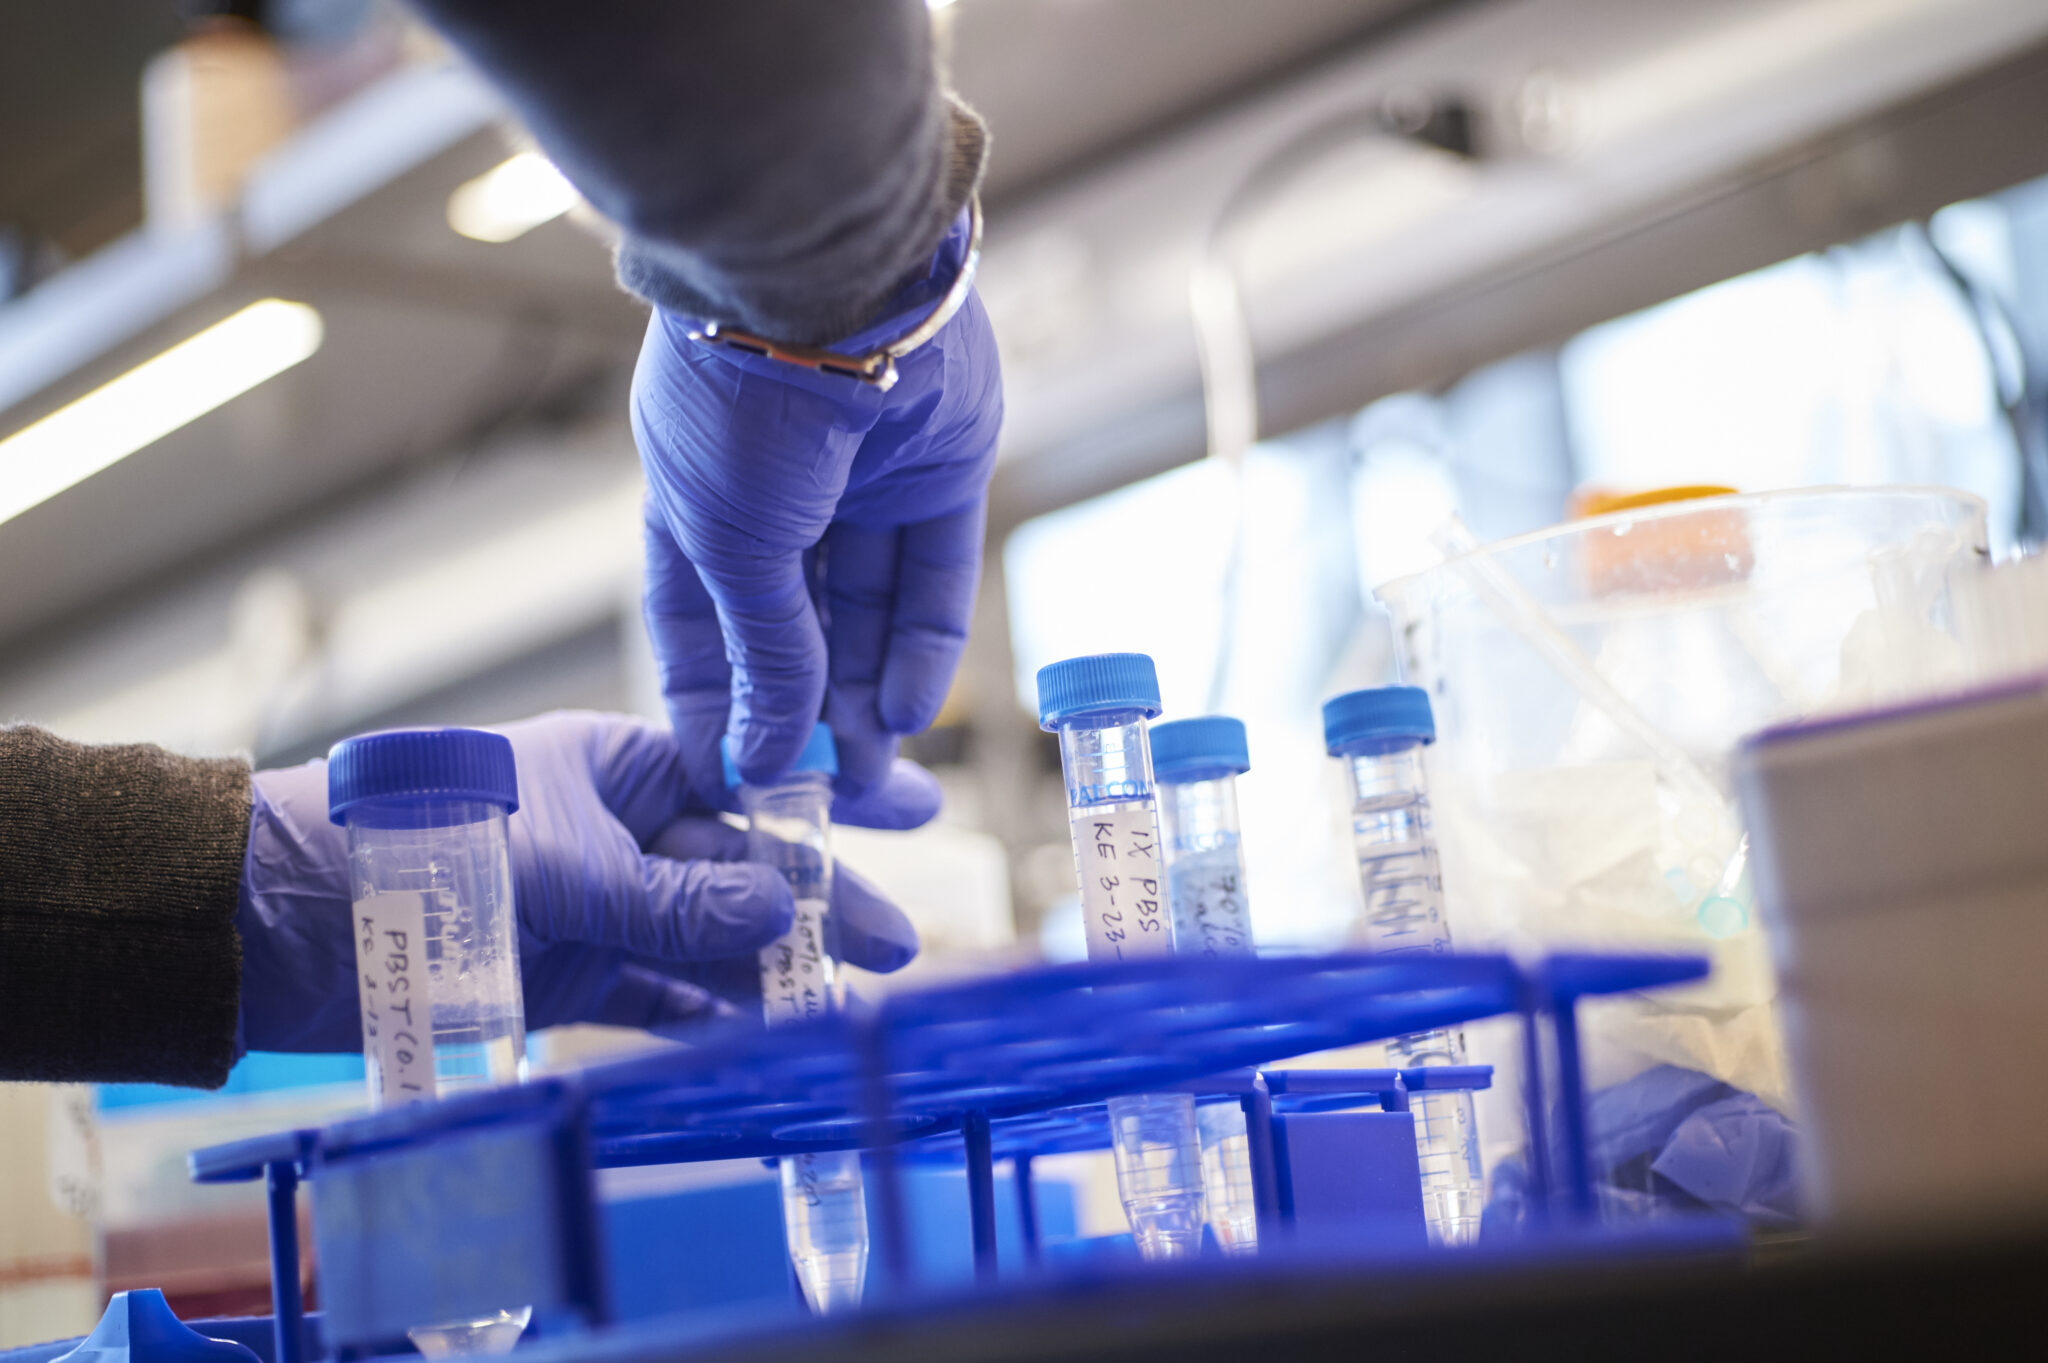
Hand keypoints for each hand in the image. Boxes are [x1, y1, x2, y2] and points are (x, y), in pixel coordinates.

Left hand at [235, 711, 919, 1052]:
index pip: (749, 776)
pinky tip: (765, 1032)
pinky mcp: (571, 973)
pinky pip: (659, 993)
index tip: (912, 805)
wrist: (289, 920)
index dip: (830, 796)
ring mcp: (601, 906)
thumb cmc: (418, 847)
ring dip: (772, 970)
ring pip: (709, 938)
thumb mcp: (561, 867)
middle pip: (742, 868)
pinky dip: (706, 1013)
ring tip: (846, 1006)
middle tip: (898, 941)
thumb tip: (782, 913)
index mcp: (621, 763)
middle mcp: (621, 830)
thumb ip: (672, 900)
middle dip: (819, 900)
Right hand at [633, 212, 1002, 803]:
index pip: (702, 631)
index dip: (715, 706)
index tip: (730, 783)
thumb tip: (767, 753)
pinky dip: (923, 642)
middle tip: (828, 801)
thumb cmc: (741, 402)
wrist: (831, 285)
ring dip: (867, 694)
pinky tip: (908, 708)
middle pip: (797, 629)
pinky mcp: (939, 469)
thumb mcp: (731, 546)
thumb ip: (763, 651)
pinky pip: (932, 573)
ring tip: (879, 776)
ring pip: (867, 611)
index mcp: (696, 506)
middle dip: (810, 716)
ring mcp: (860, 482)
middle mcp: (778, 497)